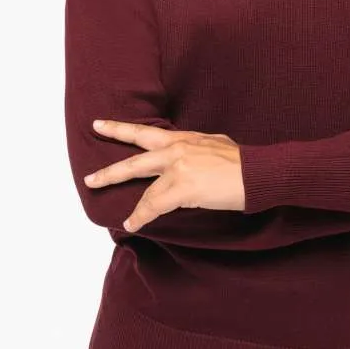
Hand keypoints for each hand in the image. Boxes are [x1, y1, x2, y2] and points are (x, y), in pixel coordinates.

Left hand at [84, 121, 244, 231]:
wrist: (259, 172)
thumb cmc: (244, 162)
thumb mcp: (215, 145)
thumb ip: (197, 149)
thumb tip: (192, 158)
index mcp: (184, 138)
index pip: (147, 133)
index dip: (121, 129)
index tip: (100, 125)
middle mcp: (177, 150)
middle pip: (135, 159)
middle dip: (110, 171)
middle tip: (90, 178)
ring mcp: (179, 168)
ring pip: (143, 188)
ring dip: (131, 205)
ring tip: (124, 219)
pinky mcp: (183, 188)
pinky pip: (155, 206)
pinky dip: (142, 216)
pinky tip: (133, 223)